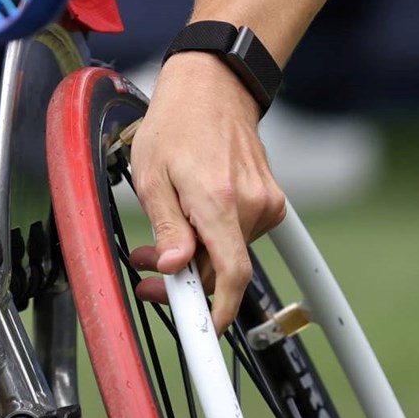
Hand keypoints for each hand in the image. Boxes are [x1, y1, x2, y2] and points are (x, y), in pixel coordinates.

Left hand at [126, 53, 287, 322]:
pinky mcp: (270, 199)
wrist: (213, 87)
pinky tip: (192, 220)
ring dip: (197, 256)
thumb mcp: (151, 174)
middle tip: (149, 272)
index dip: (218, 311)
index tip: (203, 331)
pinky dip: (214, 238)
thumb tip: (174, 269)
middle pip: (223, 268)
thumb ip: (166, 225)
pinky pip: (240, 235)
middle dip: (185, 278)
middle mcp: (250, 204)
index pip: (231, 273)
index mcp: (218, 200)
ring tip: (165, 236)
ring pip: (229, 252)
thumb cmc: (176, 124)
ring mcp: (265, 201)